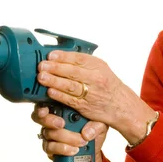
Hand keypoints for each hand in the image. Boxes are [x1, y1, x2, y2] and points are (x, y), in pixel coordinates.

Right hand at [31, 104, 107, 161]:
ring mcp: (50, 134)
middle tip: (62, 124)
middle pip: (40, 117)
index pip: (47, 101)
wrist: (92, 152)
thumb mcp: (100, 125)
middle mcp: (53, 120)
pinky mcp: (50, 148)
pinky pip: (50, 148)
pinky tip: (73, 150)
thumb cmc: (93, 131)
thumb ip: (97, 125)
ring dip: (64, 137)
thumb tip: (87, 133)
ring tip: (80, 141)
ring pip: (48, 133)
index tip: (45, 110)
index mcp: (63, 108)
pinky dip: (62, 149)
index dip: (43, 104)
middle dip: (49, 120)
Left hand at [37, 50, 155, 143]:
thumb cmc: (108, 84)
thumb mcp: (100, 68)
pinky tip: (50, 91)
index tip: (50, 55)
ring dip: (55, 81)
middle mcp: (96, 78)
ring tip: (42, 77)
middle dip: (55, 68)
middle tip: (42, 65)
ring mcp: (91, 93)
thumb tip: (60, 56)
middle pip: (73, 71)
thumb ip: (82, 62)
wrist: (121, 104)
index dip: (63, 56)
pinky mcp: (86, 106)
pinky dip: (59, 96)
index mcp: (98, 66)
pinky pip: (71, 100)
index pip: (79, 58)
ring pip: (70, 86)